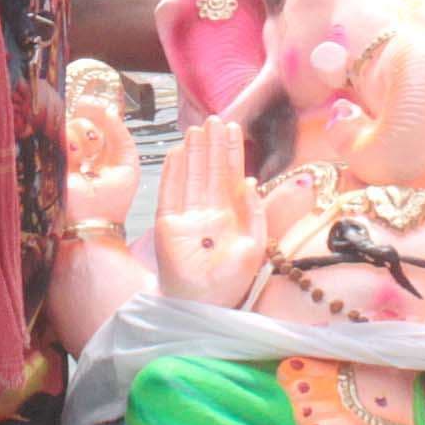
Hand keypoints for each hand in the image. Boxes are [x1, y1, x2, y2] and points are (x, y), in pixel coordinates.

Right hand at [62, 63, 138, 226]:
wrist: (89, 222)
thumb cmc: (112, 200)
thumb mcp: (128, 163)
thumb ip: (120, 134)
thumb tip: (109, 109)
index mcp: (103, 153)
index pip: (100, 121)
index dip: (99, 111)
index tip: (97, 104)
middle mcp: (84, 152)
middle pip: (86, 118)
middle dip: (91, 117)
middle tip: (91, 115)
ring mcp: (67, 155)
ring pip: (72, 125)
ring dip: (82, 134)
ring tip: (86, 154)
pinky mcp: (53, 160)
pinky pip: (61, 136)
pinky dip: (71, 143)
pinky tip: (76, 158)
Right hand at [154, 121, 264, 306]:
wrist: (203, 306)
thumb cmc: (230, 284)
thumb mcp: (255, 247)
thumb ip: (257, 214)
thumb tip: (252, 181)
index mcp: (230, 217)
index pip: (231, 176)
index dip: (232, 152)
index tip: (233, 127)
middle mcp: (208, 214)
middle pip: (210, 171)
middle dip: (212, 145)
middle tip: (214, 118)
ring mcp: (187, 218)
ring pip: (190, 176)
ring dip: (193, 152)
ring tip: (196, 128)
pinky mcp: (168, 225)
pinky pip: (169, 193)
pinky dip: (172, 172)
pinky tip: (175, 152)